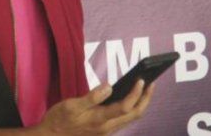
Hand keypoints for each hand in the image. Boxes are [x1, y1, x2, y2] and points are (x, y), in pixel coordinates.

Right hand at [28, 80, 154, 135]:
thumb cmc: (59, 120)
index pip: (126, 106)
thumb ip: (91, 97)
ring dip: (140, 103)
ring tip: (145, 88)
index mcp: (100, 120)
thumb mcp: (71, 106)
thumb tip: (109, 86)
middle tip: (152, 83)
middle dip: (146, 98)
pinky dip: (131, 108)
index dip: (136, 93)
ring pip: (131, 118)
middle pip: (135, 114)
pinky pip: (123, 119)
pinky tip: (129, 98)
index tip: (141, 79)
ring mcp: (107, 131)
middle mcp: (107, 127)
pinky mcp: (104, 130)